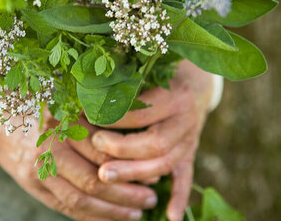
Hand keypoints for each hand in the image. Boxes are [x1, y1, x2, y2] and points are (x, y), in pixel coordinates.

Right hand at [0, 110, 157, 220]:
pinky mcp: (32, 186)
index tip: (153, 167)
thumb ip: (92, 110)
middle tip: (151, 195)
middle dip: (126, 193)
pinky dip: (90, 217)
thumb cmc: (34, 101)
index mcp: (60, 122)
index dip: (130, 162)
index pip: (102, 150)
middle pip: (94, 180)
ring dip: (112, 211)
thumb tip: (133, 129)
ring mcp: (37, 171)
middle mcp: (48, 149)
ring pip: (80, 200)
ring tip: (137, 213)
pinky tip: (110, 219)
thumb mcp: (62, 96)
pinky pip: (65, 207)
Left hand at [91, 61, 214, 220]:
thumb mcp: (146, 74)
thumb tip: (85, 101)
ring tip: (104, 176)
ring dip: (134, 173)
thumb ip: (124, 87)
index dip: (114, 119)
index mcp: (175, 96)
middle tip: (95, 146)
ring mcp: (190, 140)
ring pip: (165, 163)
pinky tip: (169, 215)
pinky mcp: (190, 154)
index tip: (91, 119)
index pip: (142, 113)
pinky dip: (179, 197)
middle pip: (155, 143)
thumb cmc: (160, 77)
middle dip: (121, 149)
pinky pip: (186, 178)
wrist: (195, 85)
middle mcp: (186, 120)